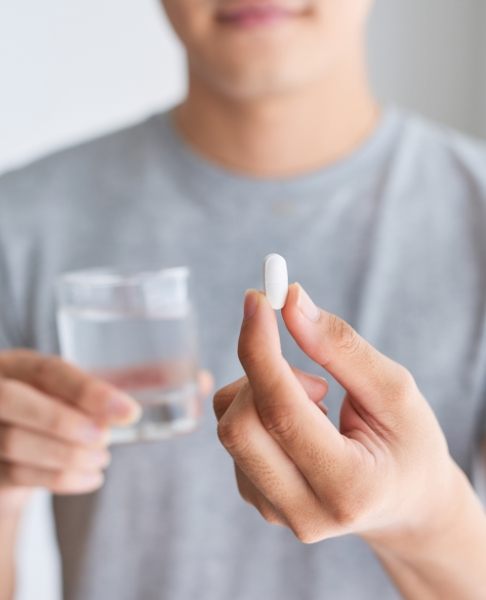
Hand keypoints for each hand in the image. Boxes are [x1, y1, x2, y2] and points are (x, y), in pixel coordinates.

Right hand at [0, 349, 143, 506]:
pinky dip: (62, 478)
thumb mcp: (65, 395)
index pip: (48, 370)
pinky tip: (91, 477)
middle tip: (103, 437)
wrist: (10, 455)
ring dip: (67, 454)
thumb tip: (138, 399)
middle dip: (62, 420)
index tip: (128, 411)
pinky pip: (18, 474)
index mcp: (16, 365)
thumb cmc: (45, 413)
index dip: (88, 390)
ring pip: (14, 441)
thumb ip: (94, 396)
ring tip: (102, 459)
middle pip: (12, 399)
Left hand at [214, 284, 458, 545]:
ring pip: (230, 427)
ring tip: (319, 404)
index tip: (256, 300)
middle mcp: (305, 511)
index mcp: (349, 487)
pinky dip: (259, 410)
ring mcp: (274, 511)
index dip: (261, 350)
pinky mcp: (257, 499)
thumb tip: (290, 302)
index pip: (282, 413)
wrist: (405, 502)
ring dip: (264, 392)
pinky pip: (233, 436)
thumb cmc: (409, 443)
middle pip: (239, 426)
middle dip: (262, 375)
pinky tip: (301, 424)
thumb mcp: (395, 390)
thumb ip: (341, 347)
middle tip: (313, 373)